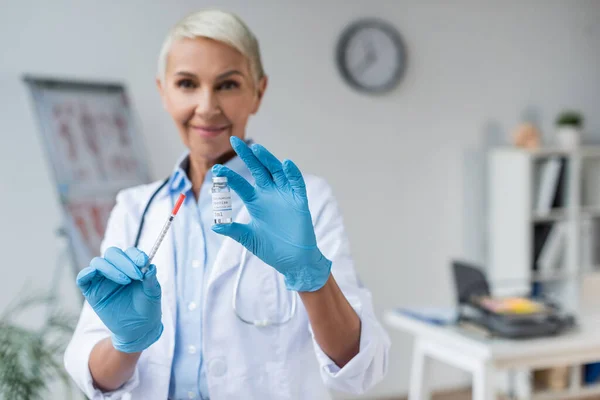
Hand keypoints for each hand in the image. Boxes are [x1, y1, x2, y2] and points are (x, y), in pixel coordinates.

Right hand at [76, 247, 162, 352]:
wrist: (139, 329)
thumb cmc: (147, 307)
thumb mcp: (153, 292)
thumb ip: (151, 278)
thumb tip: (150, 266)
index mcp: (131, 265)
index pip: (129, 252)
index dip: (135, 255)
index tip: (144, 262)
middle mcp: (116, 269)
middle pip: (112, 253)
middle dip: (124, 261)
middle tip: (136, 275)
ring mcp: (102, 280)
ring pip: (98, 263)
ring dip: (111, 268)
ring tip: (126, 281)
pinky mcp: (92, 292)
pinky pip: (83, 278)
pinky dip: (85, 273)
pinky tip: (93, 273)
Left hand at [211, 136, 331, 291]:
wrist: (293, 260)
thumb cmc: (272, 249)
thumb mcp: (249, 239)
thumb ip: (234, 230)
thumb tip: (215, 225)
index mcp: (256, 201)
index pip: (241, 183)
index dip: (230, 176)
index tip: (216, 169)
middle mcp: (270, 194)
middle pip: (258, 170)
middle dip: (248, 156)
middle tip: (235, 141)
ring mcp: (285, 195)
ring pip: (276, 172)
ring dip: (268, 160)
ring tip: (257, 149)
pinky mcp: (299, 201)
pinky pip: (297, 184)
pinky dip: (293, 174)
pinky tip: (286, 165)